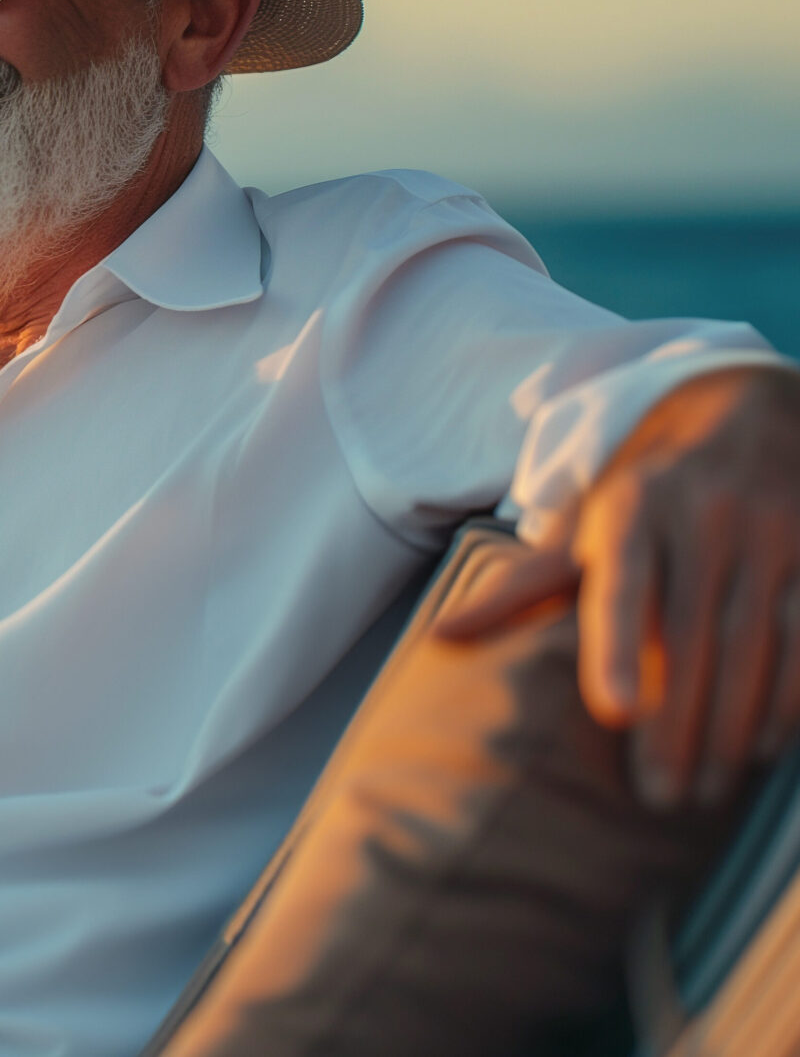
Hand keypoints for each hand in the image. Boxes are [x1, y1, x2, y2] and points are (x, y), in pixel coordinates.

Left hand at [440, 364, 799, 808]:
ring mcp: (770, 532)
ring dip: (731, 725)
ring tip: (707, 791)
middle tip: (659, 797)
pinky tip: (765, 749)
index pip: (622, 588)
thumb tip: (442, 637)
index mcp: (632, 512)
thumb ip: (522, 585)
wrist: (748, 409)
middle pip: (689, 637)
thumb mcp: (584, 524)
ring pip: (754, 644)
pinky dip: (790, 697)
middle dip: (676, 725)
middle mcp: (703, 518)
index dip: (616, 650)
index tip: (613, 713)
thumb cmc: (647, 489)